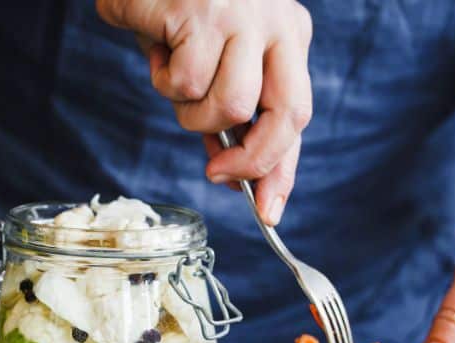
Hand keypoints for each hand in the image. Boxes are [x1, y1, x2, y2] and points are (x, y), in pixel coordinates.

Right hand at [96, 0, 313, 225]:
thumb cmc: (175, 12)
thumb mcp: (213, 64)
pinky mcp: (202, 12)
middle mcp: (277, 23)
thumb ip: (228, 114)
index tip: (268, 212)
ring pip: (230, 106)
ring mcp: (243, 15)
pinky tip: (157, 49)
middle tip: (216, 172)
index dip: (281, 170)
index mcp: (288, 36)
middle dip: (251, 159)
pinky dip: (162, 79)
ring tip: (173, 80)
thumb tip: (233, 176)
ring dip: (192, 113)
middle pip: (286, 115)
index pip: (297, 115)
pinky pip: (185, 82)